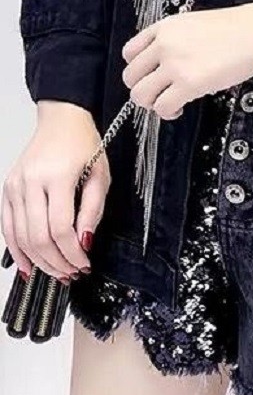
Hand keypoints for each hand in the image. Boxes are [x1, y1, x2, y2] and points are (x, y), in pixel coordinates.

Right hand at [1, 102, 109, 281]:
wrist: (62, 120)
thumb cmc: (83, 145)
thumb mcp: (100, 174)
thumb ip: (93, 210)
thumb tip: (84, 242)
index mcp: (57, 176)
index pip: (61, 227)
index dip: (72, 252)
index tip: (84, 263)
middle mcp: (31, 181)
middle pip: (38, 236)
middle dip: (56, 261)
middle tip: (71, 273)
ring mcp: (15, 186)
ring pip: (21, 236)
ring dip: (38, 261)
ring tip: (56, 272)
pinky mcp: (7, 189)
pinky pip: (8, 227)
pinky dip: (17, 250)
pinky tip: (28, 266)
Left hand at [122, 0, 252, 119]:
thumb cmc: (239, 28)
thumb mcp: (196, 24)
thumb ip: (175, 41)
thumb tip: (166, 64)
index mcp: (165, 27)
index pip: (129, 52)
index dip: (139, 70)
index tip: (151, 77)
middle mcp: (164, 44)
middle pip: (131, 76)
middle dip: (143, 90)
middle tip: (160, 94)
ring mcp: (175, 64)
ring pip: (140, 95)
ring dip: (152, 104)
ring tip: (170, 102)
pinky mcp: (189, 83)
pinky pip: (162, 107)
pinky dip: (168, 112)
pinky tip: (180, 108)